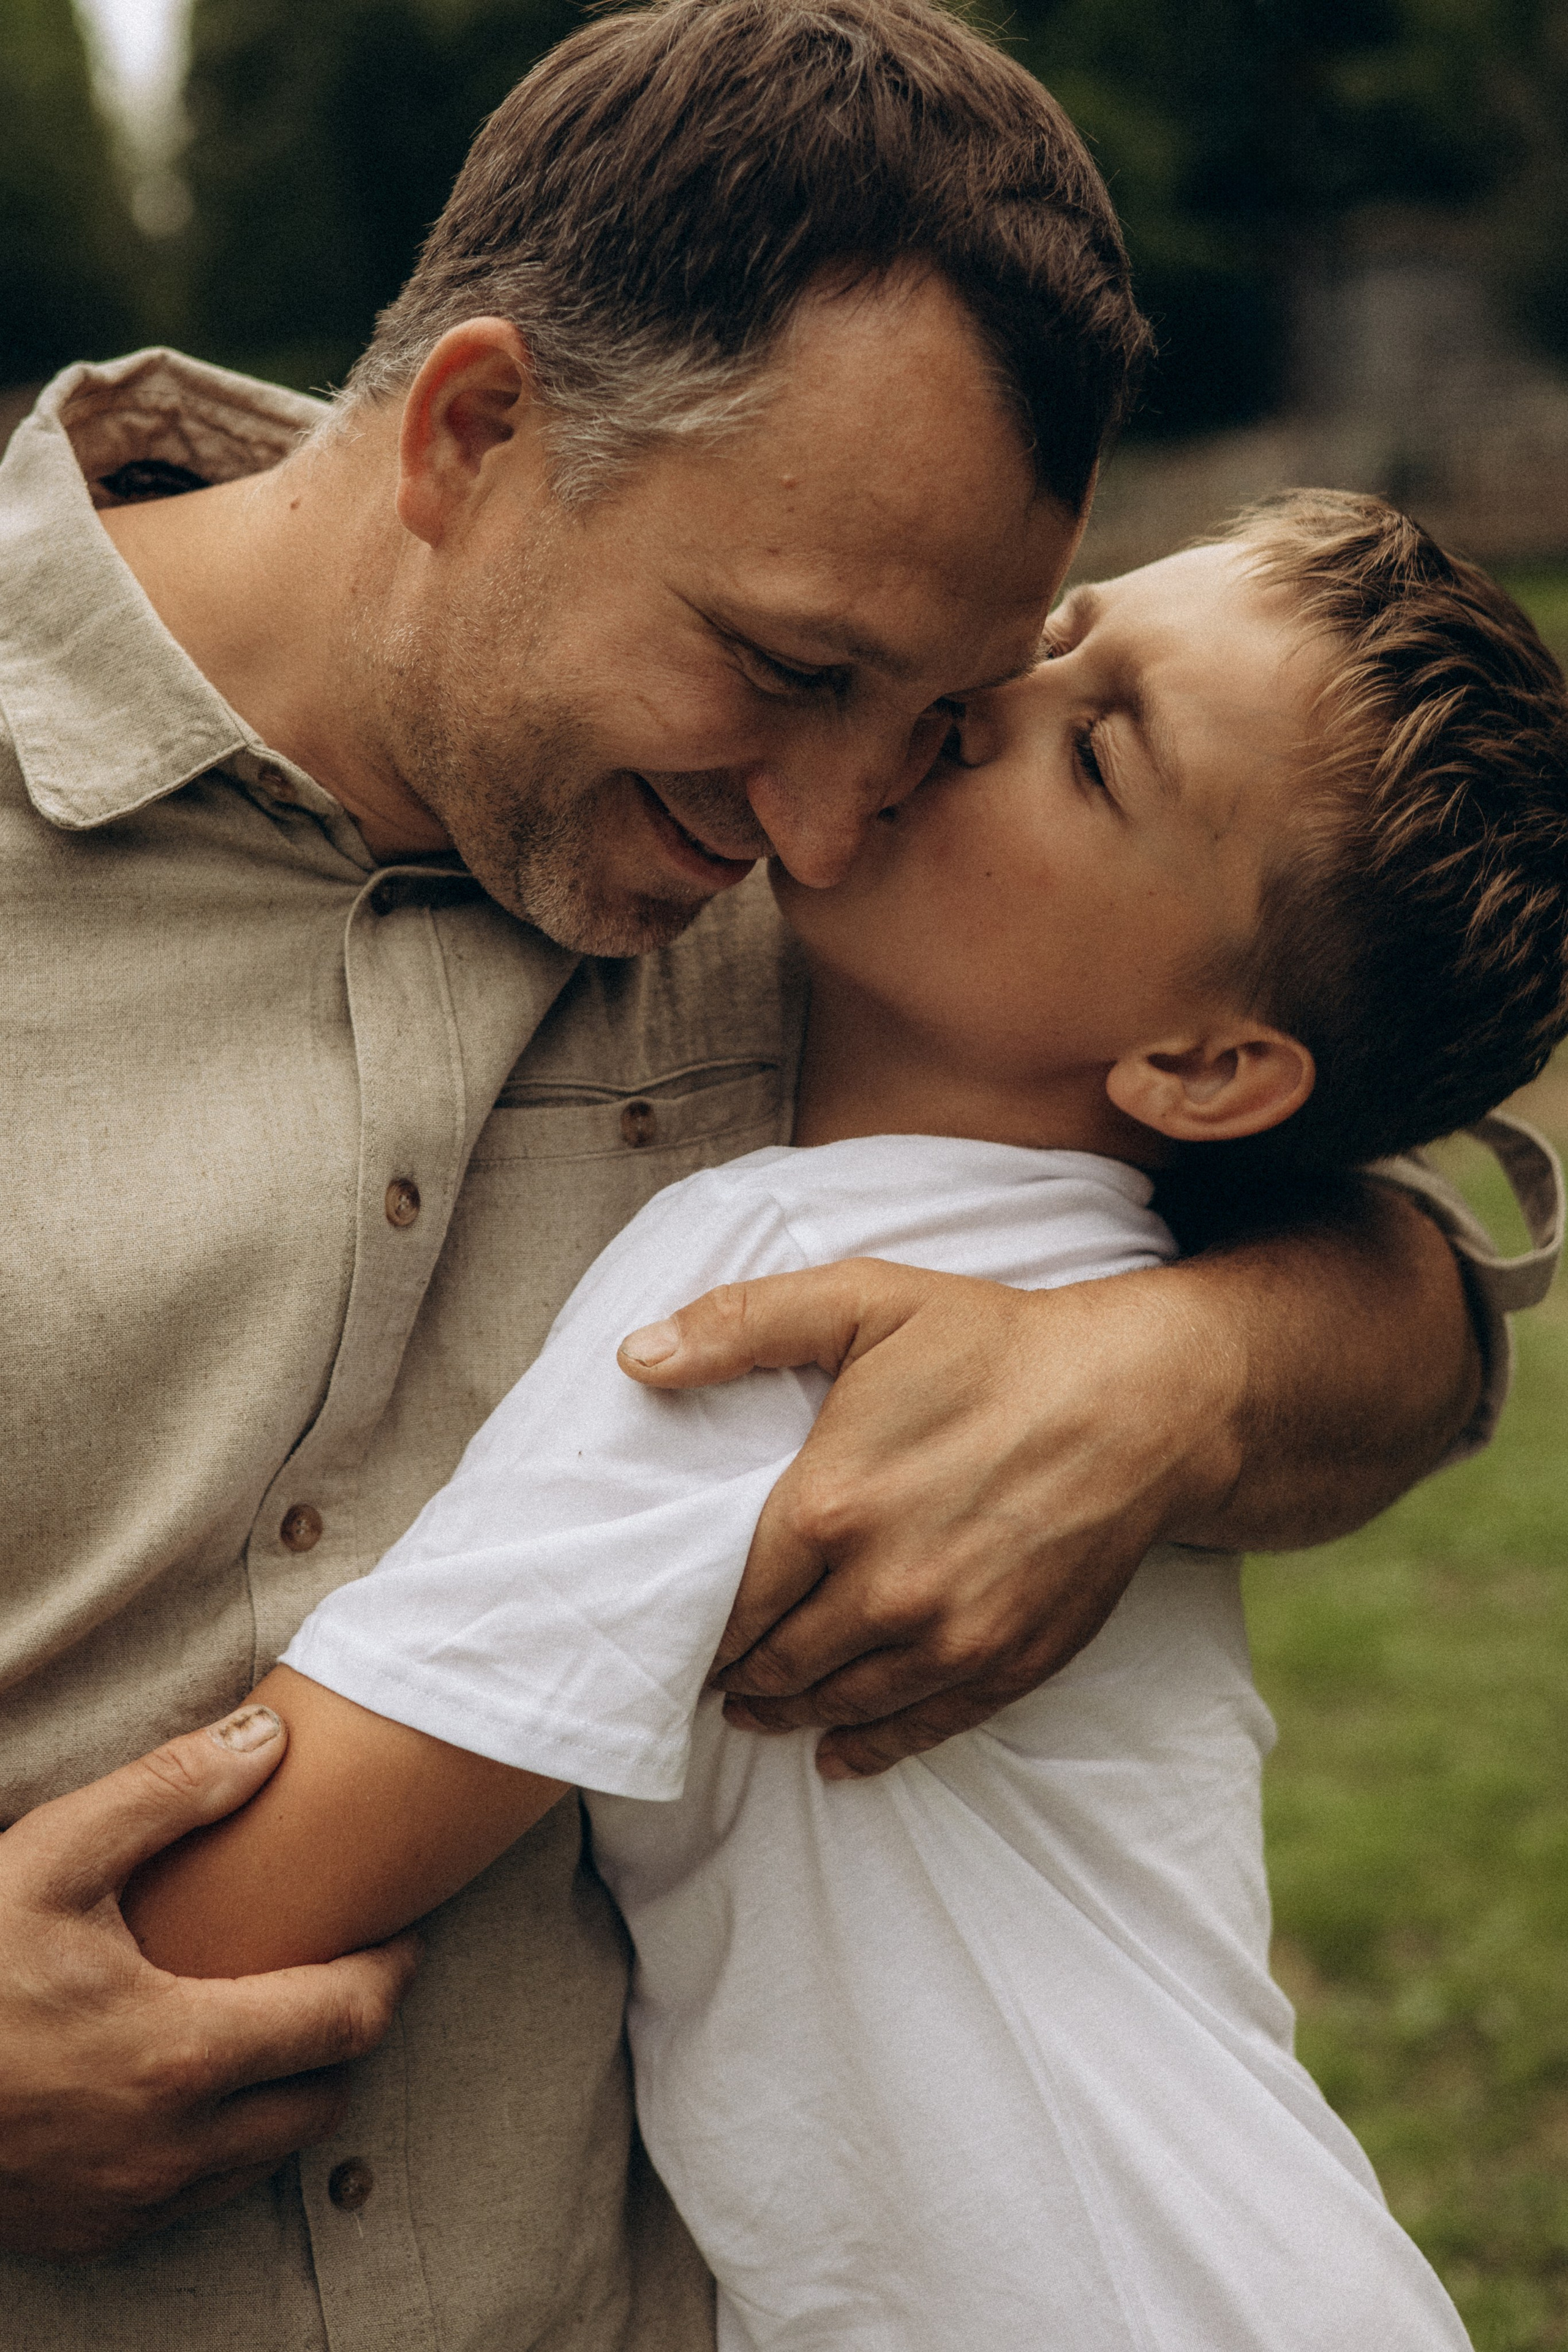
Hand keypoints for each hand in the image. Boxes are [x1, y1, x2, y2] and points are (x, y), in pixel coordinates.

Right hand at [0, 1705, 419, 2258]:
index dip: (392, 1967)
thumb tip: (269, 1742)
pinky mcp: (96, 2231)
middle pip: (327, 2096)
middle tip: (343, 1967)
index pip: (349, 2017)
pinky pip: (204, 2194)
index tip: (400, 1929)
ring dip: (292, 2090)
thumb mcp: (51, 1857)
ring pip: (271, 2155)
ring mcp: (135, 2200)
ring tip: (276, 2018)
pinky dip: (227, 2139)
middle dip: (351, 2032)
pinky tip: (199, 2079)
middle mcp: (175, 2144)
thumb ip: (169, 1793)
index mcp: (184, 2050)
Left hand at [619, 1258, 1237, 1777]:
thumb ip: (742, 1325)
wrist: (1141, 1400)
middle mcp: (884, 1588)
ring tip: (756, 1707)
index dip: (695, 1620)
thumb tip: (636, 1358)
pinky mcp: (1008, 1662)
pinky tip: (838, 1752)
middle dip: (735, 1672)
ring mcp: (950, 1635)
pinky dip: (869, 1748)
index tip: (671, 1628)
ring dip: (788, 1711)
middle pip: (777, 1659)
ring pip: (839, 1703)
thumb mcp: (865, 1300)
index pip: (732, 1595)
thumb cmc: (996, 1343)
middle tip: (707, 1676)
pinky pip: (919, 1728)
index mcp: (831, 1505)